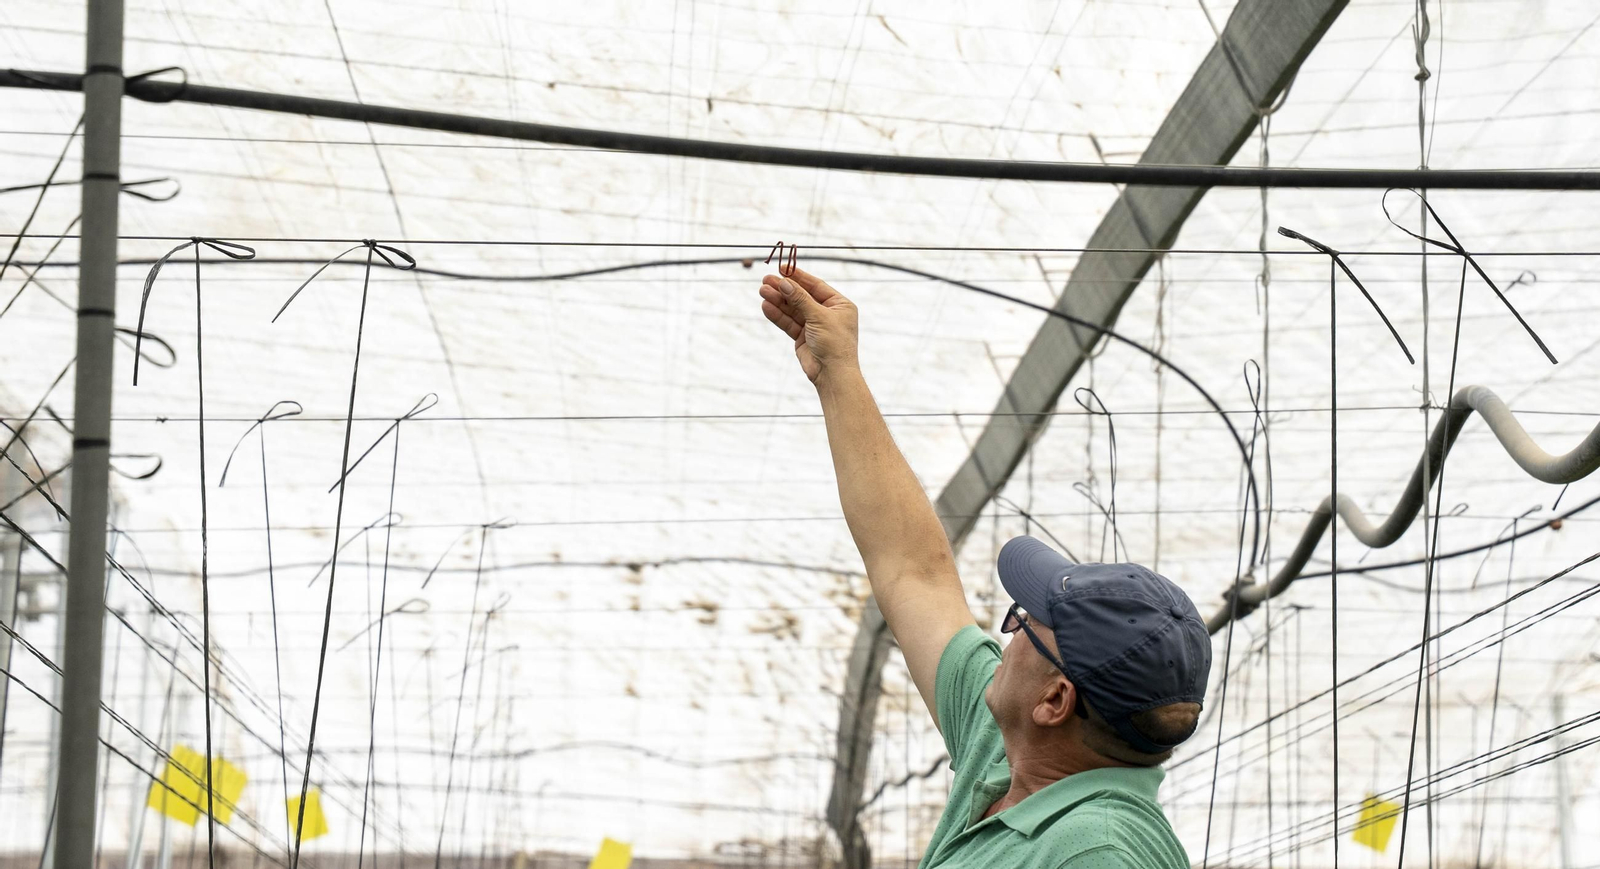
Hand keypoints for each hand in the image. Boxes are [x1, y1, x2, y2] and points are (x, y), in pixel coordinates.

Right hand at [759, 268, 858, 383]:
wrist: (832, 374)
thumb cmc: (834, 344)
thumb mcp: (818, 316)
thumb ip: (800, 299)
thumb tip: (785, 283)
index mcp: (839, 305)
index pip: (816, 286)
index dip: (798, 277)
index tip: (782, 268)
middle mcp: (827, 313)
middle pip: (801, 296)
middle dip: (784, 288)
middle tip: (766, 280)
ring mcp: (814, 325)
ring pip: (793, 309)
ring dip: (778, 300)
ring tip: (762, 291)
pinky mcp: (803, 337)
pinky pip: (788, 322)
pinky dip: (777, 315)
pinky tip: (766, 306)